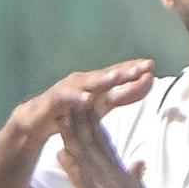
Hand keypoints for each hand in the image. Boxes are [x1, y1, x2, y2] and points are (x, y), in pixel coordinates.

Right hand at [9, 59, 155, 142]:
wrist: (36, 122)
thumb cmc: (72, 111)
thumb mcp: (101, 105)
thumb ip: (124, 95)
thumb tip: (150, 83)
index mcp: (96, 82)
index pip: (118, 73)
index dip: (134, 69)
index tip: (152, 65)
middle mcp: (83, 81)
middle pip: (107, 75)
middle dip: (126, 70)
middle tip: (144, 66)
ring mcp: (68, 89)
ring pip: (88, 83)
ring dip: (103, 79)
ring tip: (118, 77)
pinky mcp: (53, 101)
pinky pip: (65, 98)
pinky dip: (76, 98)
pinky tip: (87, 99)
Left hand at [57, 100, 168, 187]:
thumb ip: (136, 175)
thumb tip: (139, 161)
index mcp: (119, 172)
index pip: (104, 141)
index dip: (92, 121)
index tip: (82, 103)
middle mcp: (113, 175)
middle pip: (93, 143)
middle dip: (79, 120)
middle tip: (68, 98)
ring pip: (86, 157)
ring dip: (72, 136)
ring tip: (60, 116)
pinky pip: (84, 184)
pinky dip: (72, 168)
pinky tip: (61, 153)